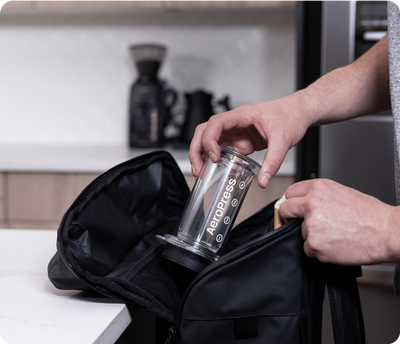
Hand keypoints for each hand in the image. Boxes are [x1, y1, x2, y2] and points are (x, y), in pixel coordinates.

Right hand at [188, 92, 310, 187]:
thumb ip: (273, 162)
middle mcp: (235, 122)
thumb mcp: (283, 140)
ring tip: (202, 172)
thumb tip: (262, 180)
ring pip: (210, 141)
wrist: (299, 113)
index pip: (215, 123)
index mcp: (242, 115)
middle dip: (197, 149)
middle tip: (198, 168)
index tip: (213, 156)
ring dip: (203, 155)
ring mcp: (236, 132)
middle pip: (204, 131)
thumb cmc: (290, 116)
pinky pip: (224, 150)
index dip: (209, 139)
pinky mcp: (241, 141)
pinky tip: (216, 171)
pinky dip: (216, 160)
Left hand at [279, 178, 399, 264]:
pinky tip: (334, 244)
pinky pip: (308, 249)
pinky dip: (318, 250)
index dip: (292, 202)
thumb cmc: (369, 214)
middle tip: (302, 223)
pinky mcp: (314, 244)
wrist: (386, 232)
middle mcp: (311, 204)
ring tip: (333, 234)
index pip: (289, 193)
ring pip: (299, 232)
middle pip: (284, 210)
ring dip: (311, 236)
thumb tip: (302, 202)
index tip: (293, 208)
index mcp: (317, 188)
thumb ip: (317, 196)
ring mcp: (311, 225)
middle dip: (290, 217)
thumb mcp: (340, 192)